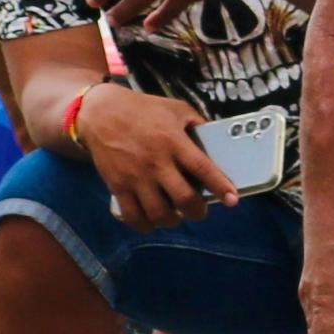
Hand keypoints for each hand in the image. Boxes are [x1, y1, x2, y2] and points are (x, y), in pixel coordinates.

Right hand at [81, 85, 227, 226]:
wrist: (100, 113)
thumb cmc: (144, 109)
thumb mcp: (177, 109)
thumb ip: (198, 124)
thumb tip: (218, 142)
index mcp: (174, 141)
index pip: (202, 168)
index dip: (220, 186)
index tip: (233, 200)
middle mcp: (156, 162)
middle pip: (183, 198)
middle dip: (197, 211)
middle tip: (200, 211)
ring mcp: (135, 177)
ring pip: (158, 212)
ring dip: (173, 220)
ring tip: (176, 216)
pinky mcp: (117, 186)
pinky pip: (132, 215)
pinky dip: (145, 225)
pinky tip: (152, 222)